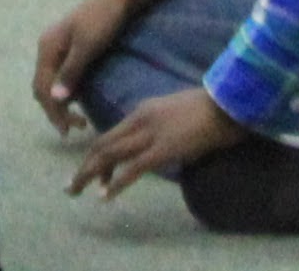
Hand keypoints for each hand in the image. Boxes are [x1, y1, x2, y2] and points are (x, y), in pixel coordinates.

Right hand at [31, 0, 172, 129]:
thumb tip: (56, 98)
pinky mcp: (71, 48)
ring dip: (60, 103)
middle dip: (55, 110)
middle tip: (73, 129)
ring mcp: (59, 47)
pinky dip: (66, 92)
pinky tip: (78, 101)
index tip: (68, 129)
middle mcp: (48, 47)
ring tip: (77, 120)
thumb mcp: (88, 46)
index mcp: (48, 46)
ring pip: (52, 83)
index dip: (53, 111)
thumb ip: (71, 72)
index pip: (42, 87)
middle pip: (43, 87)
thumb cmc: (104, 18)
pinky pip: (62, 76)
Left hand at [68, 85, 244, 196]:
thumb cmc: (208, 109)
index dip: (96, 155)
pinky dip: (116, 184)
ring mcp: (150, 135)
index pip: (110, 135)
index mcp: (142, 111)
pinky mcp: (162, 150)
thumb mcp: (174, 113)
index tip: (90, 172)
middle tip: (71, 185)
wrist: (227, 103)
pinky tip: (105, 196)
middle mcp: (140, 121)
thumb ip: (158, 126)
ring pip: (110, 156)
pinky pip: (132, 169)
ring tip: (76, 191)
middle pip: (103, 145)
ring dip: (90, 175)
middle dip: (85, 166)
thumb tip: (152, 145)